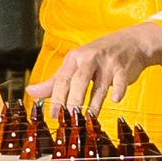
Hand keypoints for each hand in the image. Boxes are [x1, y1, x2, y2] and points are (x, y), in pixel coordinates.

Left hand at [34, 23, 161, 114]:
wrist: (131, 42)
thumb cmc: (98, 57)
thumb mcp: (74, 65)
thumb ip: (54, 81)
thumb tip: (31, 92)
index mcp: (73, 59)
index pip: (61, 80)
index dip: (56, 98)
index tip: (53, 115)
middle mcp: (88, 59)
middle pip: (78, 81)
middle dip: (73, 101)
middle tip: (69, 118)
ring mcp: (107, 63)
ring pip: (98, 85)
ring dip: (94, 103)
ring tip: (89, 118)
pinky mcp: (123, 68)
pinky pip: (120, 80)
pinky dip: (119, 90)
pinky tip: (116, 99)